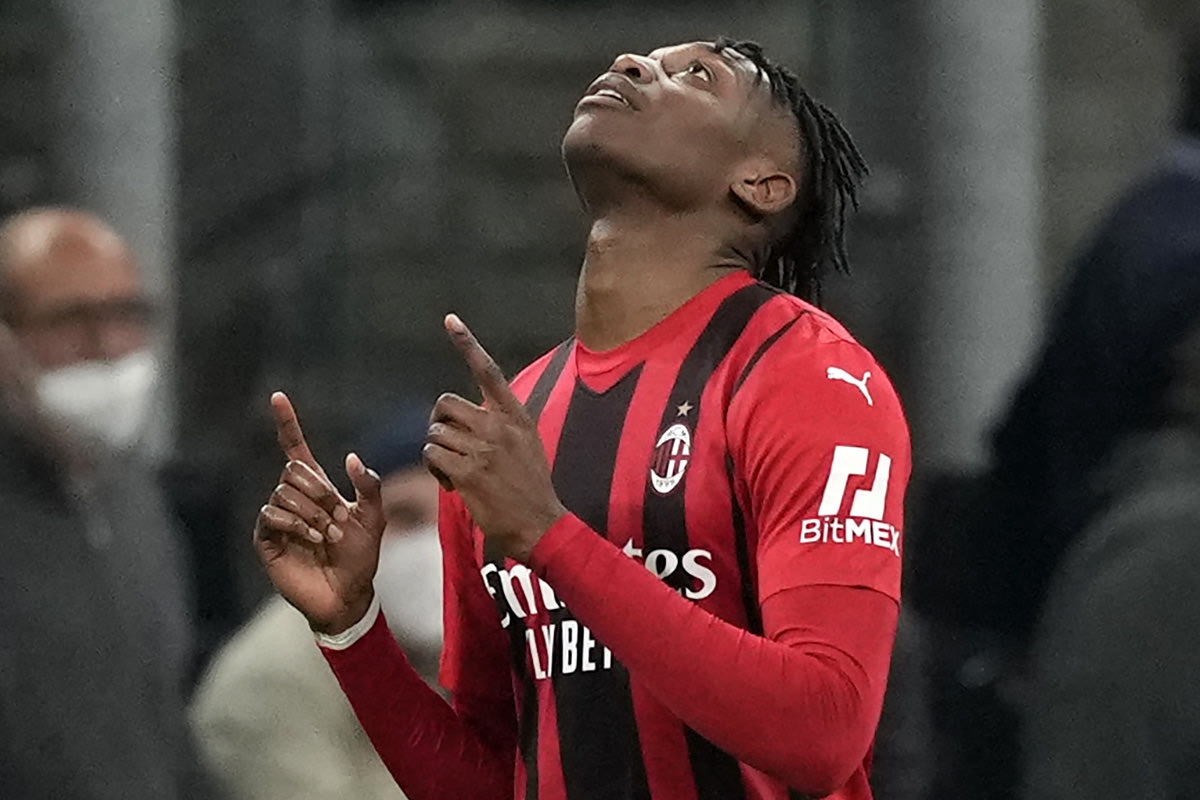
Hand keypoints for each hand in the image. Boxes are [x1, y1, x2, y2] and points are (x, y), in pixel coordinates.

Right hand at [253, 392, 385, 633]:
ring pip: (285, 492)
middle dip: (320, 492)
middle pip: (294, 471)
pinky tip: (311, 539)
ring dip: (312, 513)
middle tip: (337, 519)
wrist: (347, 595)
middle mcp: (293, 498)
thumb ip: (368, 487)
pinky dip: (296, 524)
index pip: (295, 448)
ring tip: (326, 535)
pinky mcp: (266, 538)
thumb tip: (350, 458)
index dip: (287, 423)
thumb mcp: (374, 519)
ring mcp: (278, 517)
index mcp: (316, 488)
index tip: (278, 397)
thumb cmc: (360, 558)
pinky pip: (272, 514)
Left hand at [424, 314, 566, 562]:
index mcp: (516, 416)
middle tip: (445, 443)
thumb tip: (468, 416)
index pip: (489, 371)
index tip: (450, 320)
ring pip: (434, 433)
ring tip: (452, 470)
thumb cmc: (530, 486)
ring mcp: (484, 449)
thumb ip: (502, 424)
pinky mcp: (469, 473)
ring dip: (436, 451)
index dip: (467, 343)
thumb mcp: (528, 444)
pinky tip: (450, 483)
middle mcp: (500, 427)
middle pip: (445, 403)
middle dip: (437, 422)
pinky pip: (432, 456)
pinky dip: (434, 469)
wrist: (540, 523)